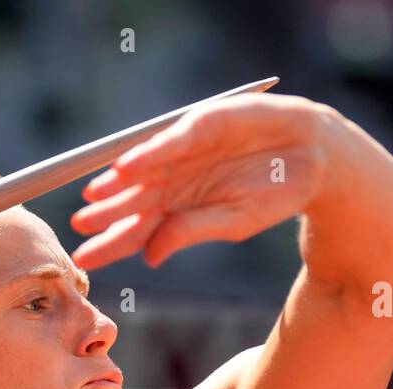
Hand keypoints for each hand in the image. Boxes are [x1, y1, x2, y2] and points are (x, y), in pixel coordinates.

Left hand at [69, 93, 336, 269]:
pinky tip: (125, 169)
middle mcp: (173, 183)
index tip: (85, 259)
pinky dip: (147, 154)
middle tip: (79, 227)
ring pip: (141, 172)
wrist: (313, 156)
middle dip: (104, 215)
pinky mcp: (200, 126)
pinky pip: (167, 142)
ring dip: (116, 185)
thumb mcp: (234, 222)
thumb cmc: (274, 193)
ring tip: (93, 199)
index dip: (110, 244)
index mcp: (178, 212)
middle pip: (130, 203)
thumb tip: (150, 257)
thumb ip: (190, 233)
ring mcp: (183, 154)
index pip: (136, 232)